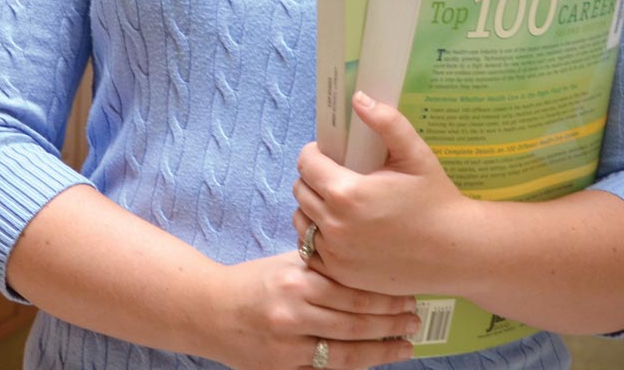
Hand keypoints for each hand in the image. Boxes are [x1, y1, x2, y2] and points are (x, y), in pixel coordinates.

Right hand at [199, 252, 417, 369]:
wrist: (208, 311)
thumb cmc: (251, 283)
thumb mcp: (284, 265)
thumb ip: (321, 267)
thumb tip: (368, 267)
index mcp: (296, 283)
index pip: (353, 294)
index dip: (386, 299)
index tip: (408, 296)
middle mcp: (293, 315)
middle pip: (356, 324)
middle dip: (392, 324)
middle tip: (415, 320)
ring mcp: (287, 347)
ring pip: (347, 354)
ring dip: (382, 350)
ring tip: (406, 345)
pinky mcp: (282, 369)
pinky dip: (353, 365)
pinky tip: (372, 360)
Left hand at [292, 92, 478, 295]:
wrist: (459, 253)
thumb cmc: (437, 201)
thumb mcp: (416, 156)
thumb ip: (387, 123)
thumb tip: (358, 98)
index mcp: (346, 193)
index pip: (306, 163)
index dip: (315, 154)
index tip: (330, 155)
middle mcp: (334, 225)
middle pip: (300, 191)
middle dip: (314, 179)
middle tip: (337, 177)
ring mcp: (336, 253)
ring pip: (301, 220)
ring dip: (312, 208)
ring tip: (338, 204)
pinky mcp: (340, 274)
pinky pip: (311, 249)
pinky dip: (319, 238)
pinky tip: (341, 230)